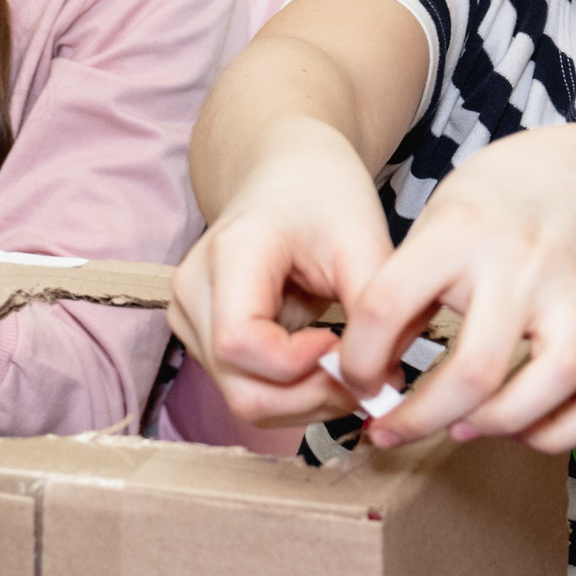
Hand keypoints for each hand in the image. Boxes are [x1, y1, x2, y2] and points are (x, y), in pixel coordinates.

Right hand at [168, 118, 391, 428]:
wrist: (284, 173)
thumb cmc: (322, 196)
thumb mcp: (362, 238)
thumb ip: (376, 309)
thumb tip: (385, 385)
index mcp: (229, 254)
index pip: (240, 342)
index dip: (300, 365)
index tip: (346, 343)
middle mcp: (193, 292)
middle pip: (242, 388)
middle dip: (313, 398)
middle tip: (367, 380)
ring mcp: (190, 319)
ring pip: (245, 399)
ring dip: (307, 402)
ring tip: (351, 371)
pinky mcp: (202, 339)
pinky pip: (247, 391)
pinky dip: (294, 395)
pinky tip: (326, 366)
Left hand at [335, 126, 575, 454]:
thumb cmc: (493, 205)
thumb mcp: (433, 223)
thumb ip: (403, 290)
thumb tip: (369, 371)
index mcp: (459, 234)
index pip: (388, 305)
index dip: (357, 358)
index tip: (352, 379)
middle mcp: (521, 267)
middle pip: (477, 368)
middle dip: (422, 418)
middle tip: (391, 430)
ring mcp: (573, 297)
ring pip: (553, 384)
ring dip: (499, 426)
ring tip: (460, 429)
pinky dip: (560, 433)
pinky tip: (520, 429)